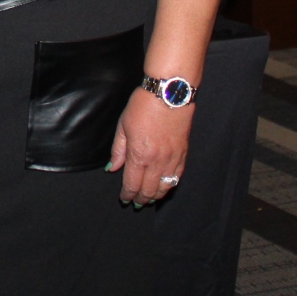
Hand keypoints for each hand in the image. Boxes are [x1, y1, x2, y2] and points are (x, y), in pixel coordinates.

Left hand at [107, 88, 190, 205]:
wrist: (169, 93)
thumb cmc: (143, 105)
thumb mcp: (123, 126)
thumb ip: (118, 150)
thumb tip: (112, 168)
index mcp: (139, 155)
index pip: (132, 184)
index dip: (127, 194)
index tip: (124, 198)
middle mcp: (157, 161)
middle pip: (149, 190)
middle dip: (141, 198)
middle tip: (136, 202)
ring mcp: (172, 158)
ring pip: (165, 187)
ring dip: (156, 196)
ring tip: (149, 198)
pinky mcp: (183, 153)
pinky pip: (177, 176)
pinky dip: (170, 185)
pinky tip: (165, 187)